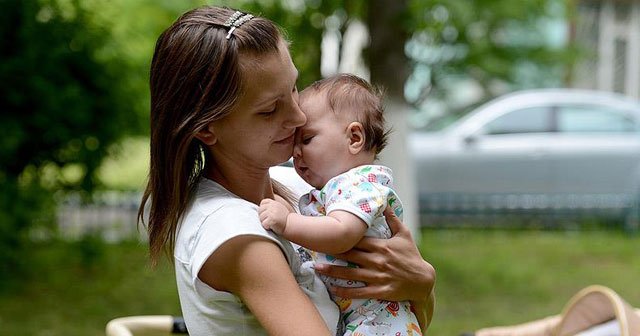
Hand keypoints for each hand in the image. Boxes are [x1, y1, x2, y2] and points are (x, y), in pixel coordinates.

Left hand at [258, 198, 289, 234]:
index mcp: (274, 202)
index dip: (263, 210)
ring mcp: (272, 212)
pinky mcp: (272, 219)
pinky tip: (272, 226)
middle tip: (270, 220)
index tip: (269, 215)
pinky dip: (267, 227)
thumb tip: (258, 208)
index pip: (262, 203)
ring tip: (272, 223)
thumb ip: (270, 206)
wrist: (291, 225)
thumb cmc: (283, 219)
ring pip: (261, 218)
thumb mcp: (278, 208)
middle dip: (263, 217)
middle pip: (260, 211)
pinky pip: (264, 224)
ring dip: (265, 222)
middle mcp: (273, 206)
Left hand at [314, 207, 434, 302]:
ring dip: (332, 271)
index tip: (327, 233)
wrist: (423, 280)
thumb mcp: (404, 234)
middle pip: (350, 255)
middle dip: (331, 253)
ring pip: (351, 273)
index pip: (357, 240)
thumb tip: (385, 202)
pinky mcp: (380, 291)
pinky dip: (345, 290)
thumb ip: (393, 219)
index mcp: (381, 246)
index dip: (341, 237)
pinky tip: (333, 289)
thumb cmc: (412, 256)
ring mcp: (378, 277)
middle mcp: (377, 261)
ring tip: (317, 269)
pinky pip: (359, 291)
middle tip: (314, 249)